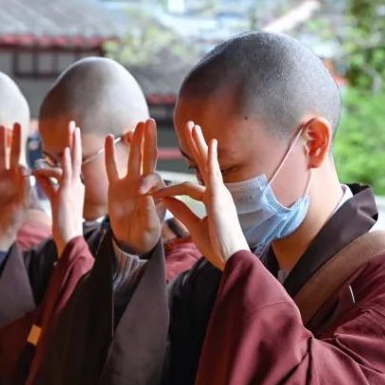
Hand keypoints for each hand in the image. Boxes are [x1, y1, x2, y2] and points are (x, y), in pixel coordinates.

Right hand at [0, 123, 27, 250]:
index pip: (25, 159)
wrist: (1, 230)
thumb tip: (24, 169)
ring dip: (0, 143)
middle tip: (16, 123)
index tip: (31, 133)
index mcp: (22, 180)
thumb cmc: (15, 219)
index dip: (28, 149)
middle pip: (13, 153)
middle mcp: (11, 176)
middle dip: (15, 138)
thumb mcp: (23, 203)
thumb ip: (24, 187)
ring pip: (0, 156)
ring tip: (1, 127)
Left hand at [34, 121, 83, 255]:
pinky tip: (64, 150)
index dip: (70, 148)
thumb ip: (47, 185)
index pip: (71, 163)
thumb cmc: (62, 221)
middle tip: (74, 124)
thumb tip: (38, 174)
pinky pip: (66, 174)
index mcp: (75, 185)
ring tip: (73, 128)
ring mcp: (73, 187)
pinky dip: (65, 161)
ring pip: (73, 161)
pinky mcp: (67, 193)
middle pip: (75, 156)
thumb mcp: (54, 198)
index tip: (69, 136)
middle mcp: (77, 183)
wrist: (69, 237)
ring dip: (73, 143)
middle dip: (74, 139)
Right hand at [106, 119, 165, 255]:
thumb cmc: (147, 235)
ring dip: (135, 141)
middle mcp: (144, 183)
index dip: (148, 180)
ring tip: (137, 124)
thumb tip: (145, 197)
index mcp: (157, 191)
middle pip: (148, 157)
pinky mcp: (115, 187)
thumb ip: (149, 213)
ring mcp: (129, 183)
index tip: (141, 193)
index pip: (153, 177)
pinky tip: (108, 138)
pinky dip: (109, 154)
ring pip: (133, 157)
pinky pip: (111, 168)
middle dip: (149, 140)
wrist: (132, 242)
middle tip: (149, 122)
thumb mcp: (151, 227)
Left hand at [154, 122, 247, 269]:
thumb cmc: (217, 246)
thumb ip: (181, 211)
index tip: (154, 191)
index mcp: (212, 200)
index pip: (191, 185)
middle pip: (203, 164)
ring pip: (207, 163)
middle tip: (189, 127)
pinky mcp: (219, 196)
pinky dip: (210, 157)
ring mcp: (219, 193)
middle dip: (195, 146)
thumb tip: (166, 199)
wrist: (230, 258)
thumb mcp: (194, 226)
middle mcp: (217, 193)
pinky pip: (213, 173)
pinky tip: (208, 141)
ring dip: (198, 144)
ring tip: (191, 126)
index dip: (171, 186)